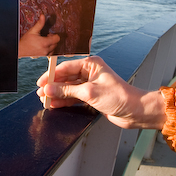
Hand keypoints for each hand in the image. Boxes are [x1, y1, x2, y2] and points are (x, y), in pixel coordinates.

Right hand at [19, 14, 60, 56]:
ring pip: (53, 49)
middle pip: (56, 44)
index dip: (54, 35)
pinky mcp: (43, 57)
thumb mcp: (32, 31)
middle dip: (52, 40)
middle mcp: (45, 50)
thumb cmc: (25, 41)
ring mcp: (44, 54)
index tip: (49, 34)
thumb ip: (39, 24)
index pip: (57, 39)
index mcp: (44, 43)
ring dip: (51, 45)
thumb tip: (43, 16)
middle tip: (45, 37)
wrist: (20, 50)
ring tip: (44, 42)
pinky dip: (48, 50)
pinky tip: (43, 46)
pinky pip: (50, 53)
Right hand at [36, 56, 166, 129]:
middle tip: (40, 93)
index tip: (40, 83)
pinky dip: (65, 100)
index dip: (51, 75)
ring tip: (45, 100)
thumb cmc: (118, 96)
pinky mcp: (92, 96)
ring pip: (69, 88)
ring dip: (57, 94)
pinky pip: (74, 96)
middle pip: (66, 77)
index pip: (66, 67)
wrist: (134, 111)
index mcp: (91, 64)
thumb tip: (49, 89)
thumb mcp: (89, 92)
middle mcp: (90, 72)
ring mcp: (90, 84)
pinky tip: (55, 104)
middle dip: (53, 86)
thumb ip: (67, 90)